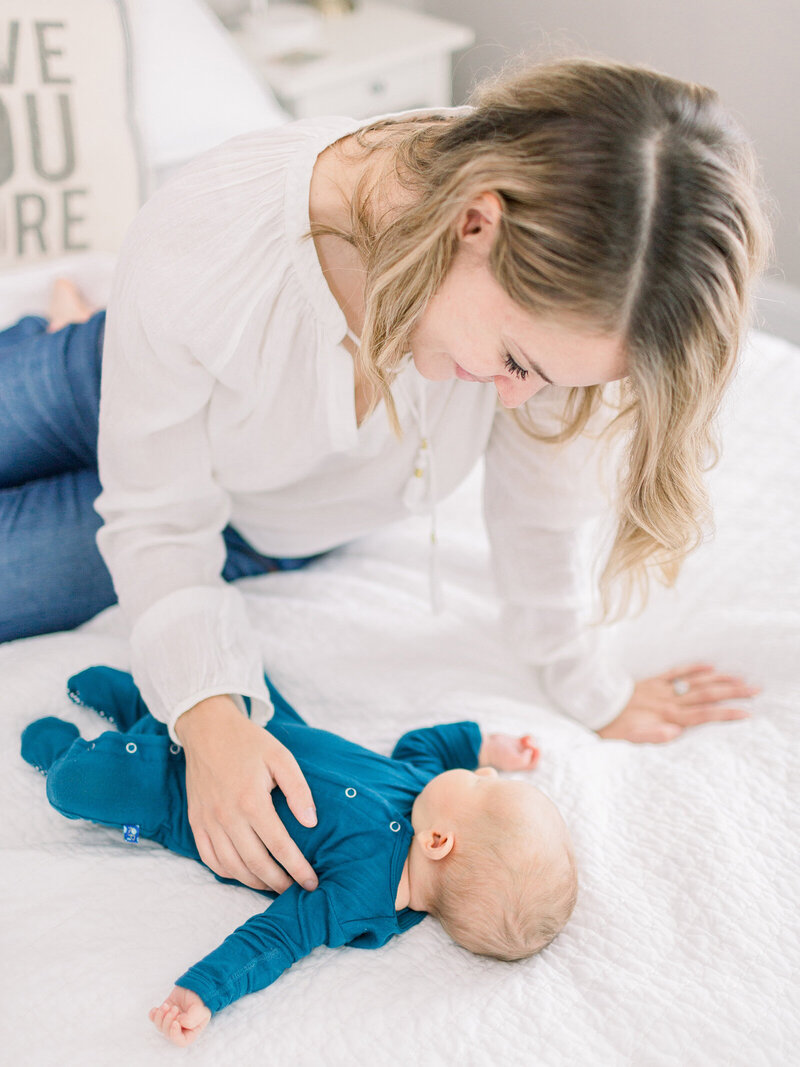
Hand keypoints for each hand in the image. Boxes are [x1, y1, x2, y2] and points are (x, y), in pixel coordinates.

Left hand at [149, 986, 210, 1046]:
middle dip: (169, 1021)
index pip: (181, 1041)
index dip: (175, 1035)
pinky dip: (153, 1014)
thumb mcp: (201, 1009)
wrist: (194, 984)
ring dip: (161, 1016)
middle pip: (168, 1034)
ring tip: (167, 1005)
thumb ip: (192, 1019)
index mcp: (191, 1031)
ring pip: (160, 1027)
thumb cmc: (200, 998)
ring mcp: (171, 1021)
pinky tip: (156, 1008)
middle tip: (174, 1008)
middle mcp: (180, 1028)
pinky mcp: (164, 1013)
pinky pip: (153, 1018)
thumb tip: (179, 1022)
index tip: (175, 1022)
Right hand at [175, 696, 317, 892]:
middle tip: (295, 890)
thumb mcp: (281, 758)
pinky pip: (209, 858)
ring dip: (254, 882)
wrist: (208, 729)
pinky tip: (244, 873)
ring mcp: (208, 821)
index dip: (298, 869)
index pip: (280, 847)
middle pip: (256, 864)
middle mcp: (227, 816)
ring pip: (232, 867)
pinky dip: (228, 872)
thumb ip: (299, 791)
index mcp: (251, 801)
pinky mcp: (195, 822)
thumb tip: (310, 823)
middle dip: (279, 883)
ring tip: (273, 885)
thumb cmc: (249, 743)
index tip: (312, 882)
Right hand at [478, 732, 539, 770]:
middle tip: (528, 743)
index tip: (531, 749)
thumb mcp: (513, 760)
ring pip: (531, 746)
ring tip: (526, 739)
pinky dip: (528, 737)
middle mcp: (520, 758)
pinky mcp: (514, 742)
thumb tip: (530, 751)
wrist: (487, 747)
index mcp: (520, 765)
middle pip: (535, 755)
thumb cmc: (499, 754)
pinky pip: (527, 740)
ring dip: (532, 741)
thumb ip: (524, 759)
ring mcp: (518, 750)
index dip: (537, 756)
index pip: (534, 764)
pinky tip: (524, 737)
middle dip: (535, 748)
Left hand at [597, 662, 759, 742]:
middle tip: (755, 690)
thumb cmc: (611, 727)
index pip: (702, 715)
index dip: (725, 714)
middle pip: (706, 695)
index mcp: (665, 717)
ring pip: (696, 682)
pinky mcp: (653, 682)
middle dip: (732, 693)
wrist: (592, 704)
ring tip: (741, 679)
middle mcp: (667, 701)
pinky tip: (709, 666)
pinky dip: (693, 668)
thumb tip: (674, 734)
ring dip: (720, 680)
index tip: (746, 713)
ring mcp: (661, 689)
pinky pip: (676, 672)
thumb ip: (651, 736)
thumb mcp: (628, 739)